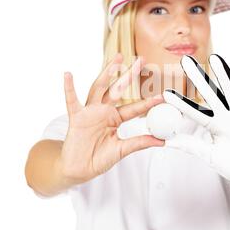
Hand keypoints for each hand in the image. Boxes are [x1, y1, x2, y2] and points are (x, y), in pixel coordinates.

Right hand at [59, 54, 163, 184]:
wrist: (78, 169)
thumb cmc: (96, 158)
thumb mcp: (121, 150)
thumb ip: (139, 143)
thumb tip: (160, 141)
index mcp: (114, 119)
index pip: (134, 107)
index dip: (147, 102)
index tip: (161, 96)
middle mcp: (103, 112)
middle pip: (117, 89)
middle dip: (129, 75)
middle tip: (140, 60)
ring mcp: (89, 112)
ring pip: (99, 88)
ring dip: (107, 73)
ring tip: (116, 59)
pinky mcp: (76, 118)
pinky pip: (71, 101)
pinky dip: (69, 88)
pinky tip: (68, 75)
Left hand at [163, 54, 229, 204]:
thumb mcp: (209, 156)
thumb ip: (191, 146)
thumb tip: (165, 142)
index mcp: (213, 125)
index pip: (194, 111)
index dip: (180, 102)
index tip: (165, 92)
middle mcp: (226, 117)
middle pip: (210, 93)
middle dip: (198, 77)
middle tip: (185, 60)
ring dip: (224, 75)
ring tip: (215, 58)